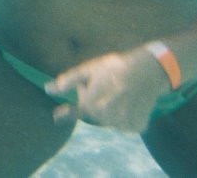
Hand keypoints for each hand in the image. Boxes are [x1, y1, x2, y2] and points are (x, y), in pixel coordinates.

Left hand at [45, 47, 167, 131]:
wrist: (148, 71)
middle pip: (93, 113)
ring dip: (108, 108)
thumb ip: (68, 81)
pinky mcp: (136, 127)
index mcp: (92, 105)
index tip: (56, 117)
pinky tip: (129, 101)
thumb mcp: (89, 69)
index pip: (78, 111)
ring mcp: (123, 124)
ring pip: (108, 120)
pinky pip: (124, 124)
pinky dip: (124, 114)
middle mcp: (106, 119)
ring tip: (116, 92)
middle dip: (94, 100)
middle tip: (102, 85)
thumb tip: (48, 89)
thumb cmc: (115, 67)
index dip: (67, 112)